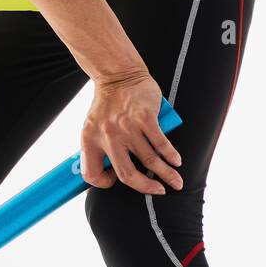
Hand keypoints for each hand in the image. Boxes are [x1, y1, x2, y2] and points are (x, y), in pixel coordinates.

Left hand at [80, 71, 182, 194]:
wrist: (118, 75)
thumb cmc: (107, 104)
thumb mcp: (92, 126)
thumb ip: (99, 146)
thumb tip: (110, 172)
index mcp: (88, 139)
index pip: (91, 173)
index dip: (104, 182)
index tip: (116, 179)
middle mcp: (107, 136)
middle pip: (126, 173)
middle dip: (145, 187)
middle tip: (158, 191)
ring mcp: (127, 127)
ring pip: (150, 160)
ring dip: (166, 174)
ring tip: (175, 181)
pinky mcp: (145, 118)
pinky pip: (161, 143)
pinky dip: (171, 155)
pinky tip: (176, 161)